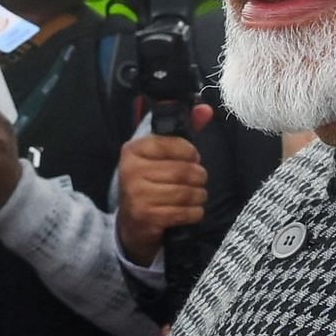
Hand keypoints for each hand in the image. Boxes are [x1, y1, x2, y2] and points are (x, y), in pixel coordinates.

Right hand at [116, 105, 212, 263]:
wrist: (132, 226)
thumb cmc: (150, 186)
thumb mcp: (161, 157)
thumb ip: (183, 131)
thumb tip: (205, 109)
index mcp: (133, 150)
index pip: (177, 145)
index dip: (191, 155)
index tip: (190, 161)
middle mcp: (130, 171)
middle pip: (185, 171)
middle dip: (199, 179)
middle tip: (195, 183)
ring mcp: (137, 194)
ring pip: (188, 192)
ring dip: (199, 197)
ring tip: (193, 198)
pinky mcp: (146, 216)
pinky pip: (185, 212)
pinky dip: (194, 213)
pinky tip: (188, 212)